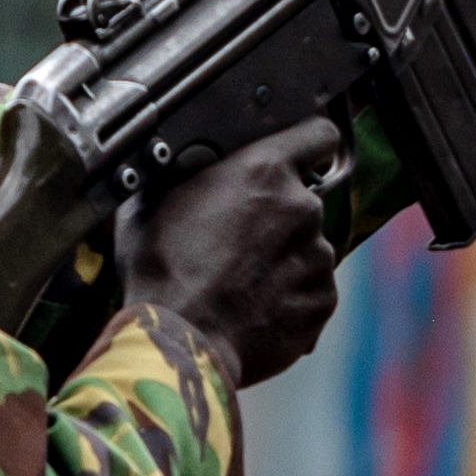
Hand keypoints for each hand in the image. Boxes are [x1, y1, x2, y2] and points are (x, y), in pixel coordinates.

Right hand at [123, 118, 349, 386]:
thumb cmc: (160, 269)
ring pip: (306, 248)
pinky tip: (252, 307)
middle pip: (302, 200)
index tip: (299, 156)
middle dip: (275, 215)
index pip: (318, 134)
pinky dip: (289, 296)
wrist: (180, 340)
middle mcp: (302, 206)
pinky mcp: (322, 300)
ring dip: (282, 258)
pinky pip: (310, 289)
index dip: (308, 144)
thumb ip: (186, 171)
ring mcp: (317, 255)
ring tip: (238, 282)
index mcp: (265, 170)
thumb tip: (183, 160)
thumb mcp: (153, 200)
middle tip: (236, 241)